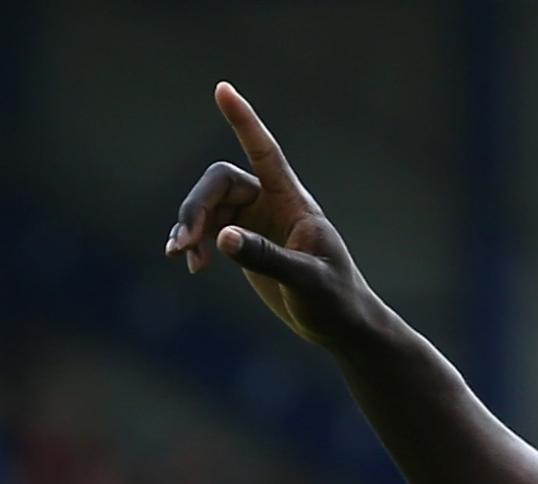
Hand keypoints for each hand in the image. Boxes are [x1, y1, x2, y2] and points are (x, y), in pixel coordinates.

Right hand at [164, 83, 374, 347]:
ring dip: (188, 228)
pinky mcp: (246, 243)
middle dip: (195, 207)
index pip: (265, 152)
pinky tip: (191, 265)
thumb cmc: (336, 301)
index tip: (222, 89)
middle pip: (219, 183)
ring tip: (182, 257)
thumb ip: (267, 258)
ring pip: (207, 207)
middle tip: (185, 241)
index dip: (245, 121)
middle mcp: (272, 204)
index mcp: (293, 202)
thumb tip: (222, 238)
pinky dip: (193, 243)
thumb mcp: (305, 281)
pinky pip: (208, 230)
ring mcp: (256, 222)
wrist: (342, 328)